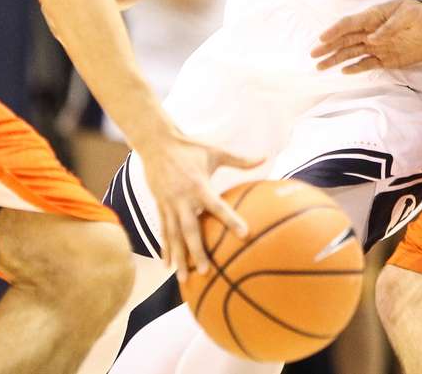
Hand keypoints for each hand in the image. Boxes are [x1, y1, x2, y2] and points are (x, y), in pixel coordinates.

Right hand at [135, 129, 261, 281]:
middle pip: (190, 229)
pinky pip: (162, 230)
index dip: (230, 219)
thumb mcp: (215, 151)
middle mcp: (183, 198)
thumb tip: (266, 156)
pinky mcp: (159, 205)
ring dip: (178, 257)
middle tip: (205, 271)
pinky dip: (165, 248)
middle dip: (197, 251)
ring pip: (174, 235)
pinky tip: (166, 265)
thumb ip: (240, 159)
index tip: (244, 234)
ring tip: (182, 279)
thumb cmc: (189, 146)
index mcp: (199, 185)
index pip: (217, 206)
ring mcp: (169, 204)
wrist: (156, 142)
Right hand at [312, 0, 421, 72]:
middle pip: (345, 40)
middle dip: (328, 47)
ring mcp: (379, 46)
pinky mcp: (388, 58)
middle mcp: (372, 32)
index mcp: (374, 17)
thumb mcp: (407, 12)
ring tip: (320, 66)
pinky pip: (368, 63)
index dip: (335, 30)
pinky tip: (344, 71)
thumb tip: (373, 39)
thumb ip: (389, 26)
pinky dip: (356, 68)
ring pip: (352, 53)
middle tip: (313, 55)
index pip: (350, 24)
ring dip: (336, 59)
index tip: (322, 38)